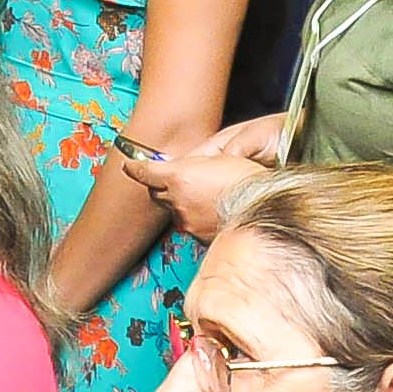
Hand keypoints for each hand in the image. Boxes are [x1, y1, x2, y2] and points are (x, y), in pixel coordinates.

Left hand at [131, 114, 284, 241]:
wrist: (263, 209)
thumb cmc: (246, 179)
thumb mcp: (220, 156)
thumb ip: (194, 162)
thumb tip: (183, 166)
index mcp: (179, 176)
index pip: (146, 172)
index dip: (136, 168)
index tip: (129, 165)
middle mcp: (177, 199)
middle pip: (157, 192)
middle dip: (161, 185)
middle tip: (173, 179)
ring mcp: (186, 220)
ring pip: (174, 209)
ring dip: (180, 202)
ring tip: (201, 195)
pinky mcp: (197, 235)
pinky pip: (189, 223)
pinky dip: (194, 216)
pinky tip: (211, 210)